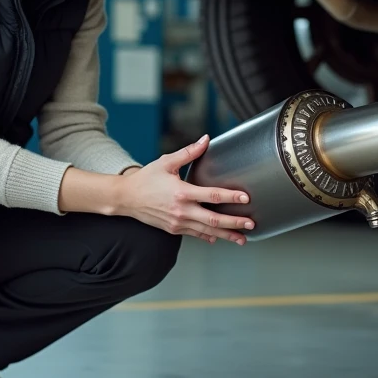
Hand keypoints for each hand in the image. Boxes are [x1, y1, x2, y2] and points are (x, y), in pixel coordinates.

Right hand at [114, 134, 253, 244]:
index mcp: (182, 192)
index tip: (245, 198)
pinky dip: (208, 236)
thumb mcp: (166, 162)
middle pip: (214, 219)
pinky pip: (195, 234)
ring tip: (242, 238)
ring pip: (207, 231)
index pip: (212, 195)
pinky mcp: (173, 229)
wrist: (126, 198)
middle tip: (251, 223)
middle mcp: (181, 210)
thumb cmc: (146, 179)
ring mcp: (178, 222)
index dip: (231, 197)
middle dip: (234, 222)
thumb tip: (205, 139)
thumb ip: (189, 152)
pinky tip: (217, 238)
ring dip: (226, 235)